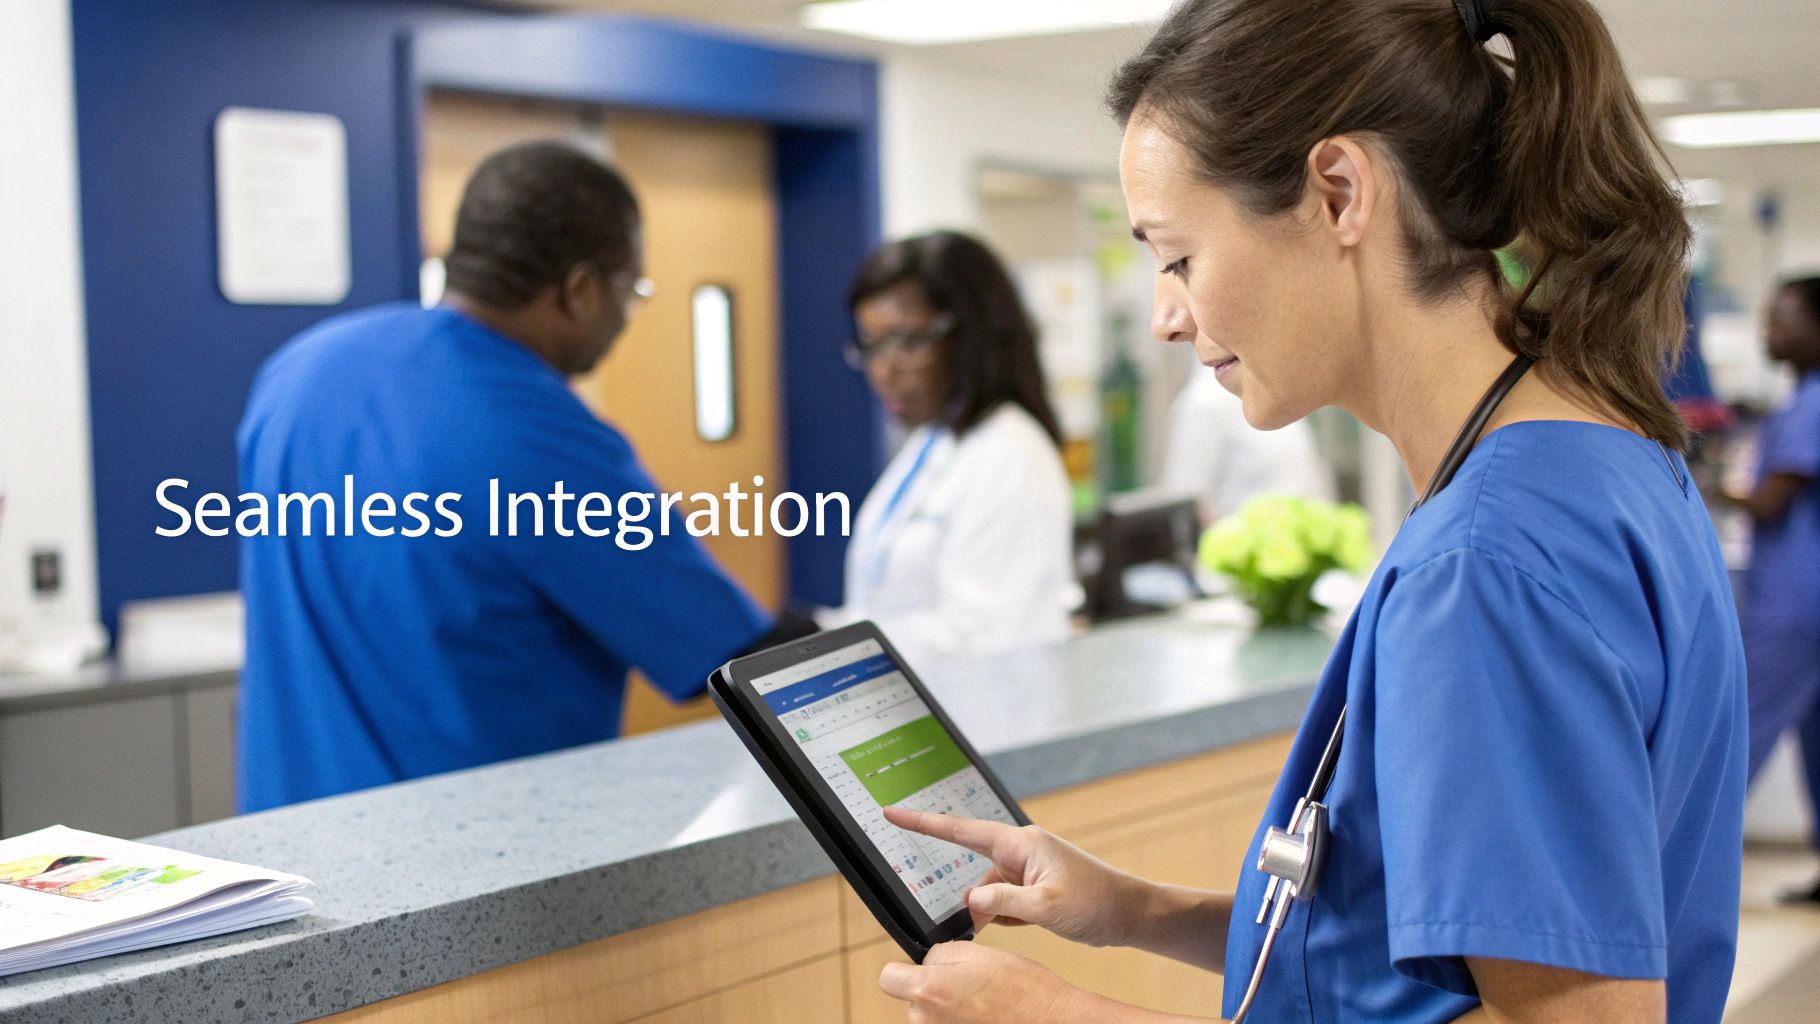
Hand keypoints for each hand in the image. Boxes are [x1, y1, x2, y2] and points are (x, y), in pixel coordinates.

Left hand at [878, 941, 1081, 1022]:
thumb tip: (929, 961)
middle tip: (967, 980)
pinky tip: (985, 1014)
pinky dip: (961, 1021)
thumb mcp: (976, 952)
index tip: (918, 967)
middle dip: (932, 986)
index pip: (889, 978)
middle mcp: (926, 1020)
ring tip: (981, 999)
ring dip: (947, 1006)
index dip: (903, 969)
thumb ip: (940, 954)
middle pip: (912, 997)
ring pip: (931, 1014)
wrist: (1050, 1020)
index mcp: (927, 990)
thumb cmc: (1020, 988)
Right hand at [882, 806, 1140, 946]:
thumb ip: (1002, 903)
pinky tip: (1027, 926)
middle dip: (974, 902)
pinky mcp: (1034, 889)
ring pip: (989, 893)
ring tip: (1027, 924)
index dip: (923, 823)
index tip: (892, 812)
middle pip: (975, 873)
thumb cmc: (1096, 903)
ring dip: (993, 914)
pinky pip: (1003, 903)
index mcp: (1021, 844)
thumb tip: (969, 902)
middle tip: (983, 926)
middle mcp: (1021, 852)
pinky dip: (1005, 917)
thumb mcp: (1045, 908)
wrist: (1130, 914)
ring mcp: (1028, 870)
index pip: (961, 830)